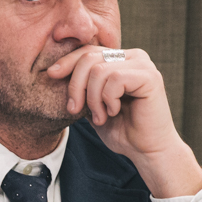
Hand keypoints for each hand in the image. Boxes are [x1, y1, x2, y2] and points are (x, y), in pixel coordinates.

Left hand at [45, 47, 201, 197]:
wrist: (147, 151)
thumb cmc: (122, 130)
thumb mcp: (93, 105)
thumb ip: (81, 87)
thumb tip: (54, 71)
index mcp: (121, 59)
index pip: (87, 50)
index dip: (67, 62)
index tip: (51, 75)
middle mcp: (134, 56)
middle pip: (89, 57)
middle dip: (76, 86)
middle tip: (75, 110)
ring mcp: (143, 65)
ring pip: (99, 70)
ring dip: (93, 98)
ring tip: (100, 117)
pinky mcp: (150, 77)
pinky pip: (114, 79)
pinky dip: (108, 99)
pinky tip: (114, 112)